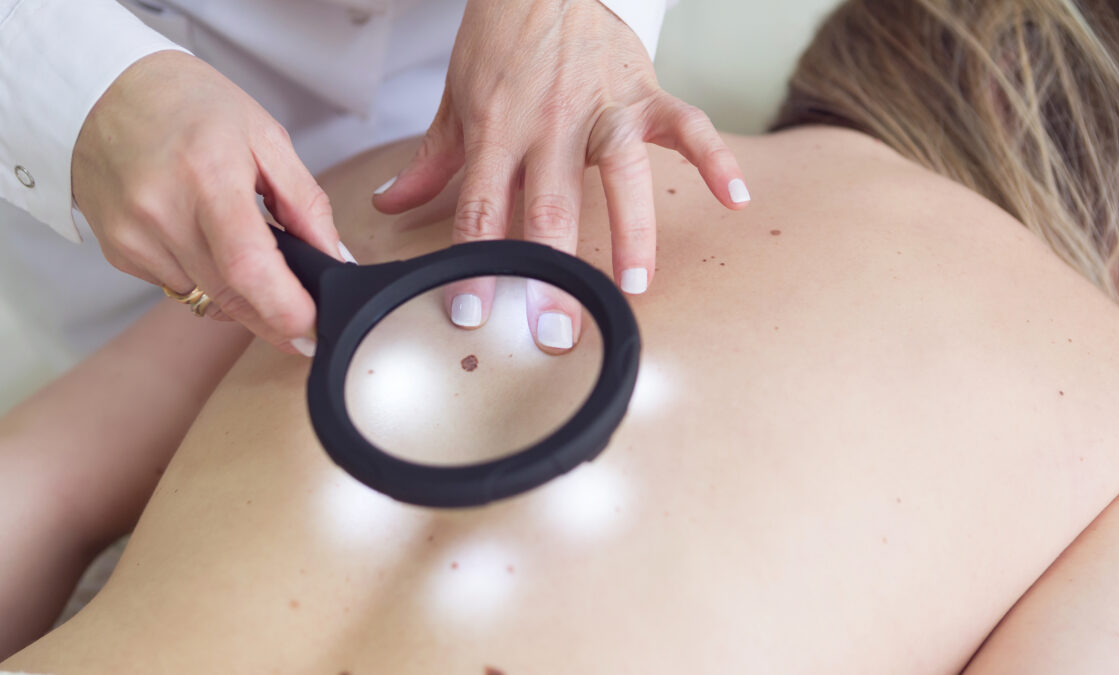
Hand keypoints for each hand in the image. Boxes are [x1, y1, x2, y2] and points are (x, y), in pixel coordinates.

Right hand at [71, 51, 348, 354]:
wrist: (102, 90)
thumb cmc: (189, 105)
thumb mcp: (265, 137)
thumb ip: (306, 204)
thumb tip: (335, 260)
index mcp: (208, 176)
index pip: (248, 265)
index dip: (283, 308)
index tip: (312, 329)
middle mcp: (162, 212)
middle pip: (231, 295)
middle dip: (275, 316)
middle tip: (304, 320)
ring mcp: (134, 237)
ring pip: (206, 298)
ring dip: (242, 296)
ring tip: (253, 258)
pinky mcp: (119, 252)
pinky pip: (179, 285)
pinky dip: (206, 278)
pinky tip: (205, 241)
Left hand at [373, 0, 747, 352]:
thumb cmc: (499, 42)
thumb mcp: (455, 101)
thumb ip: (429, 161)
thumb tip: (385, 206)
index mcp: (498, 130)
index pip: (482, 208)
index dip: (477, 262)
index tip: (475, 312)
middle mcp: (550, 123)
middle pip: (550, 206)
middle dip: (553, 272)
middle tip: (556, 331)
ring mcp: (603, 107)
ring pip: (622, 173)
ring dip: (631, 231)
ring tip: (634, 285)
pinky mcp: (645, 92)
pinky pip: (687, 126)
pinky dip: (714, 158)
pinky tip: (733, 198)